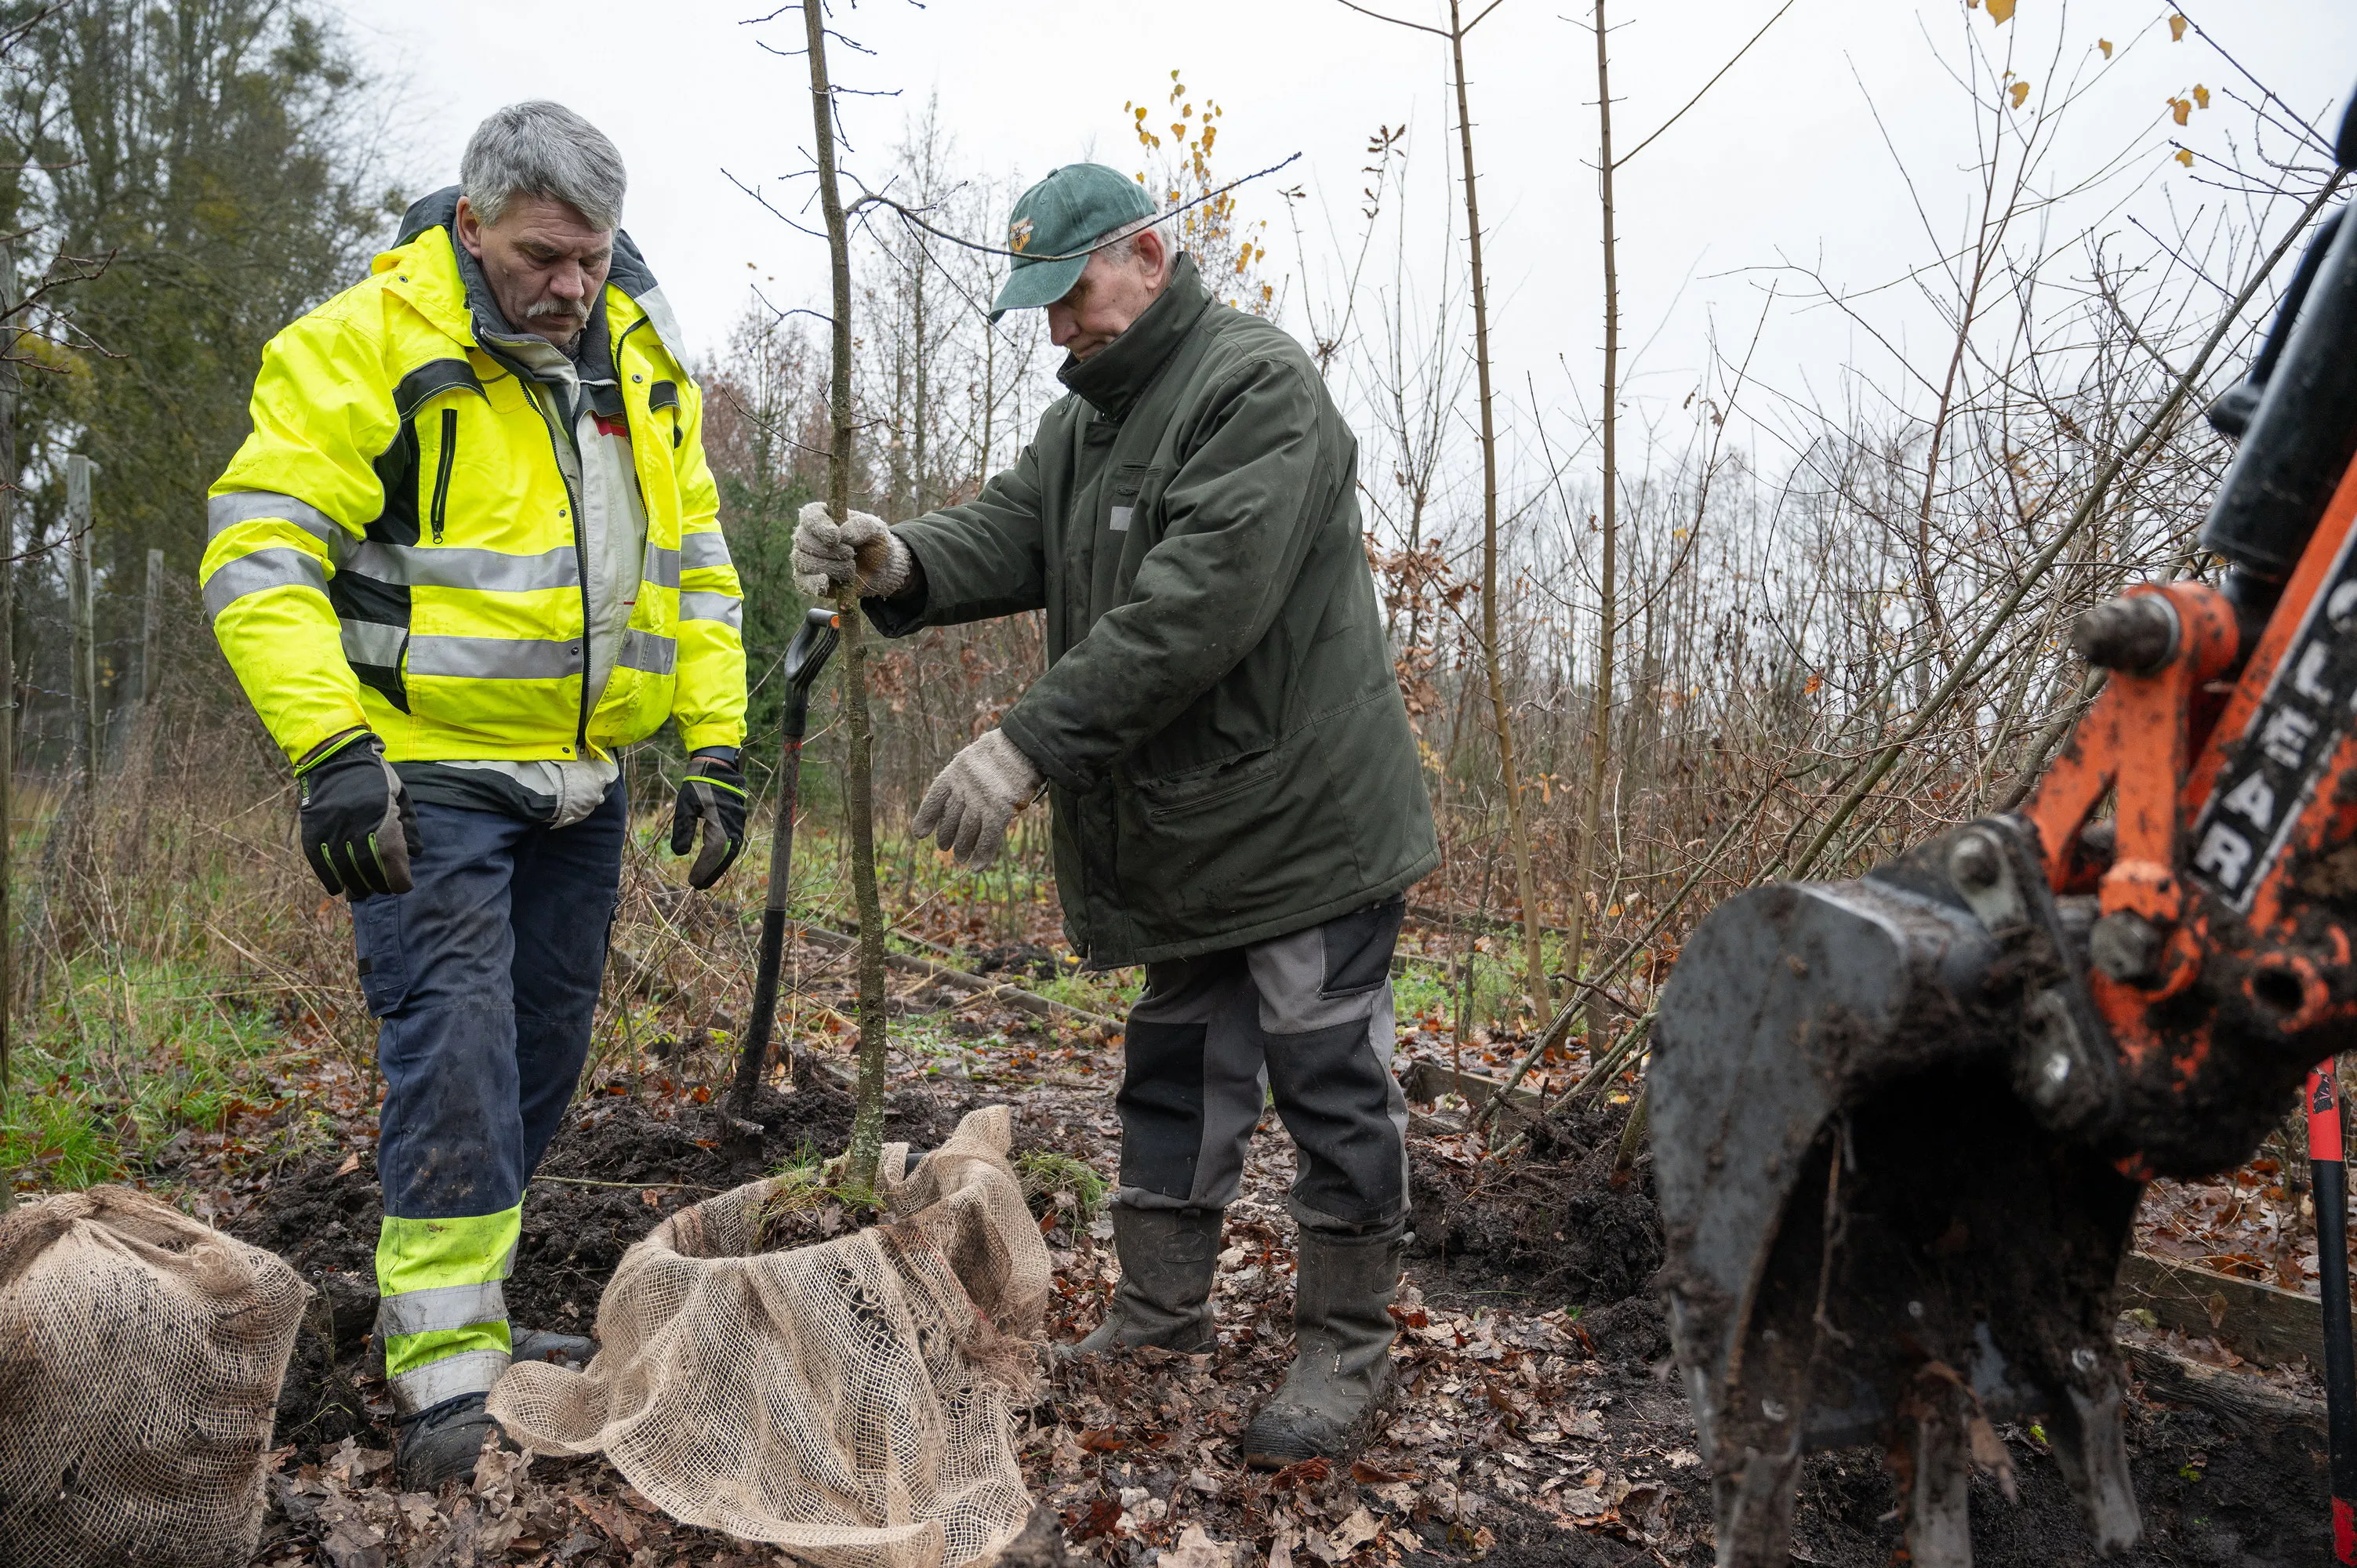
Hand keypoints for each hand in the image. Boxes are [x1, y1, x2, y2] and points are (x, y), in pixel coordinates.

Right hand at [298, 732, 417, 896]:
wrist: (336, 756)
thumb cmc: (374, 777)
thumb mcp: (400, 795)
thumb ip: (409, 825)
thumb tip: (415, 853)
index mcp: (383, 818)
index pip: (393, 861)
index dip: (399, 879)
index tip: (403, 885)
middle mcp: (357, 827)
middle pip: (369, 869)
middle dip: (378, 884)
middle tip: (382, 889)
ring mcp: (333, 829)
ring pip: (344, 868)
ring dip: (355, 885)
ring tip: (362, 891)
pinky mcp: (314, 830)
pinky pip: (320, 861)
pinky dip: (328, 877)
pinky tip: (337, 887)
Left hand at [670, 751, 747, 888]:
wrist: (719, 766)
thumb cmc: (699, 783)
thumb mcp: (686, 805)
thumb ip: (683, 829)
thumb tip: (679, 853)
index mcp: (720, 821)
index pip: (713, 852)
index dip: (703, 869)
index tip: (692, 882)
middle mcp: (733, 825)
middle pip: (725, 856)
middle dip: (712, 873)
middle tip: (699, 886)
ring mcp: (738, 823)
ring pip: (731, 851)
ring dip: (719, 866)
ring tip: (706, 878)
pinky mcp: (737, 821)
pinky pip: (733, 843)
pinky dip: (724, 855)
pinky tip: (715, 860)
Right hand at [793, 502, 911, 597]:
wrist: (879, 571)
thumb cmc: (874, 544)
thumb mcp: (876, 529)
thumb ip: (861, 526)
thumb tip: (843, 534)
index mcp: (822, 516)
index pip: (810, 516)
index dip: (819, 526)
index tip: (836, 537)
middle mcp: (808, 535)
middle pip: (803, 539)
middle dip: (830, 550)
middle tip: (851, 554)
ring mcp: (805, 557)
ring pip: (803, 561)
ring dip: (830, 566)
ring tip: (850, 568)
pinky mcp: (808, 579)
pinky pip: (802, 582)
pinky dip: (813, 583)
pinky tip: (826, 583)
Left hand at [911, 729, 1043, 868]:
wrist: (1024, 746)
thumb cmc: (1001, 751)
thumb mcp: (972, 757)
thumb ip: (963, 777)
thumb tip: (954, 800)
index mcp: (955, 773)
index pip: (934, 800)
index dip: (925, 818)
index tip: (919, 834)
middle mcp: (964, 789)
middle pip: (950, 820)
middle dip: (946, 836)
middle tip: (945, 847)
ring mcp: (981, 801)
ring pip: (967, 832)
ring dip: (963, 848)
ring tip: (960, 857)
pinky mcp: (1000, 810)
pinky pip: (988, 838)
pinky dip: (982, 854)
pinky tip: (977, 867)